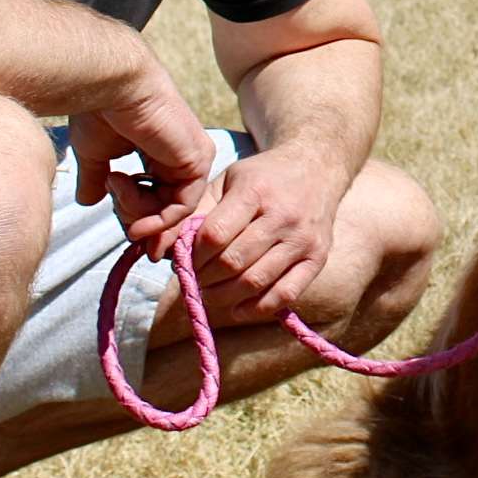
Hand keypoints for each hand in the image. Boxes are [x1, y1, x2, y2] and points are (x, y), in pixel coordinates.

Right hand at [67, 61, 216, 253]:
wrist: (110, 86)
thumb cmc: (100, 112)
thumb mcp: (95, 155)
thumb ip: (96, 179)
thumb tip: (89, 201)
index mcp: (162, 154)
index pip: (158, 200)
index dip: (140, 220)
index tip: (126, 234)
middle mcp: (182, 157)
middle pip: (165, 210)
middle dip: (138, 220)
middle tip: (118, 210)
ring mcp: (194, 158)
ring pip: (171, 212)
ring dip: (138, 212)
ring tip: (115, 185)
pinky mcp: (197, 161)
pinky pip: (181, 207)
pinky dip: (156, 217)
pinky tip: (127, 200)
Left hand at [182, 150, 344, 324]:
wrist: (317, 169)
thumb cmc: (263, 178)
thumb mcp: (226, 182)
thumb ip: (193, 213)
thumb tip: (159, 250)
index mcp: (256, 190)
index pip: (215, 235)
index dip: (193, 255)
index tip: (185, 258)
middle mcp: (284, 216)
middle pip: (233, 262)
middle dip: (204, 277)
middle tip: (194, 279)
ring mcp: (304, 239)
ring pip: (255, 282)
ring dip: (224, 295)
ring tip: (209, 292)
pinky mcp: (318, 258)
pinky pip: (285, 295)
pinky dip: (255, 308)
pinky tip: (236, 306)